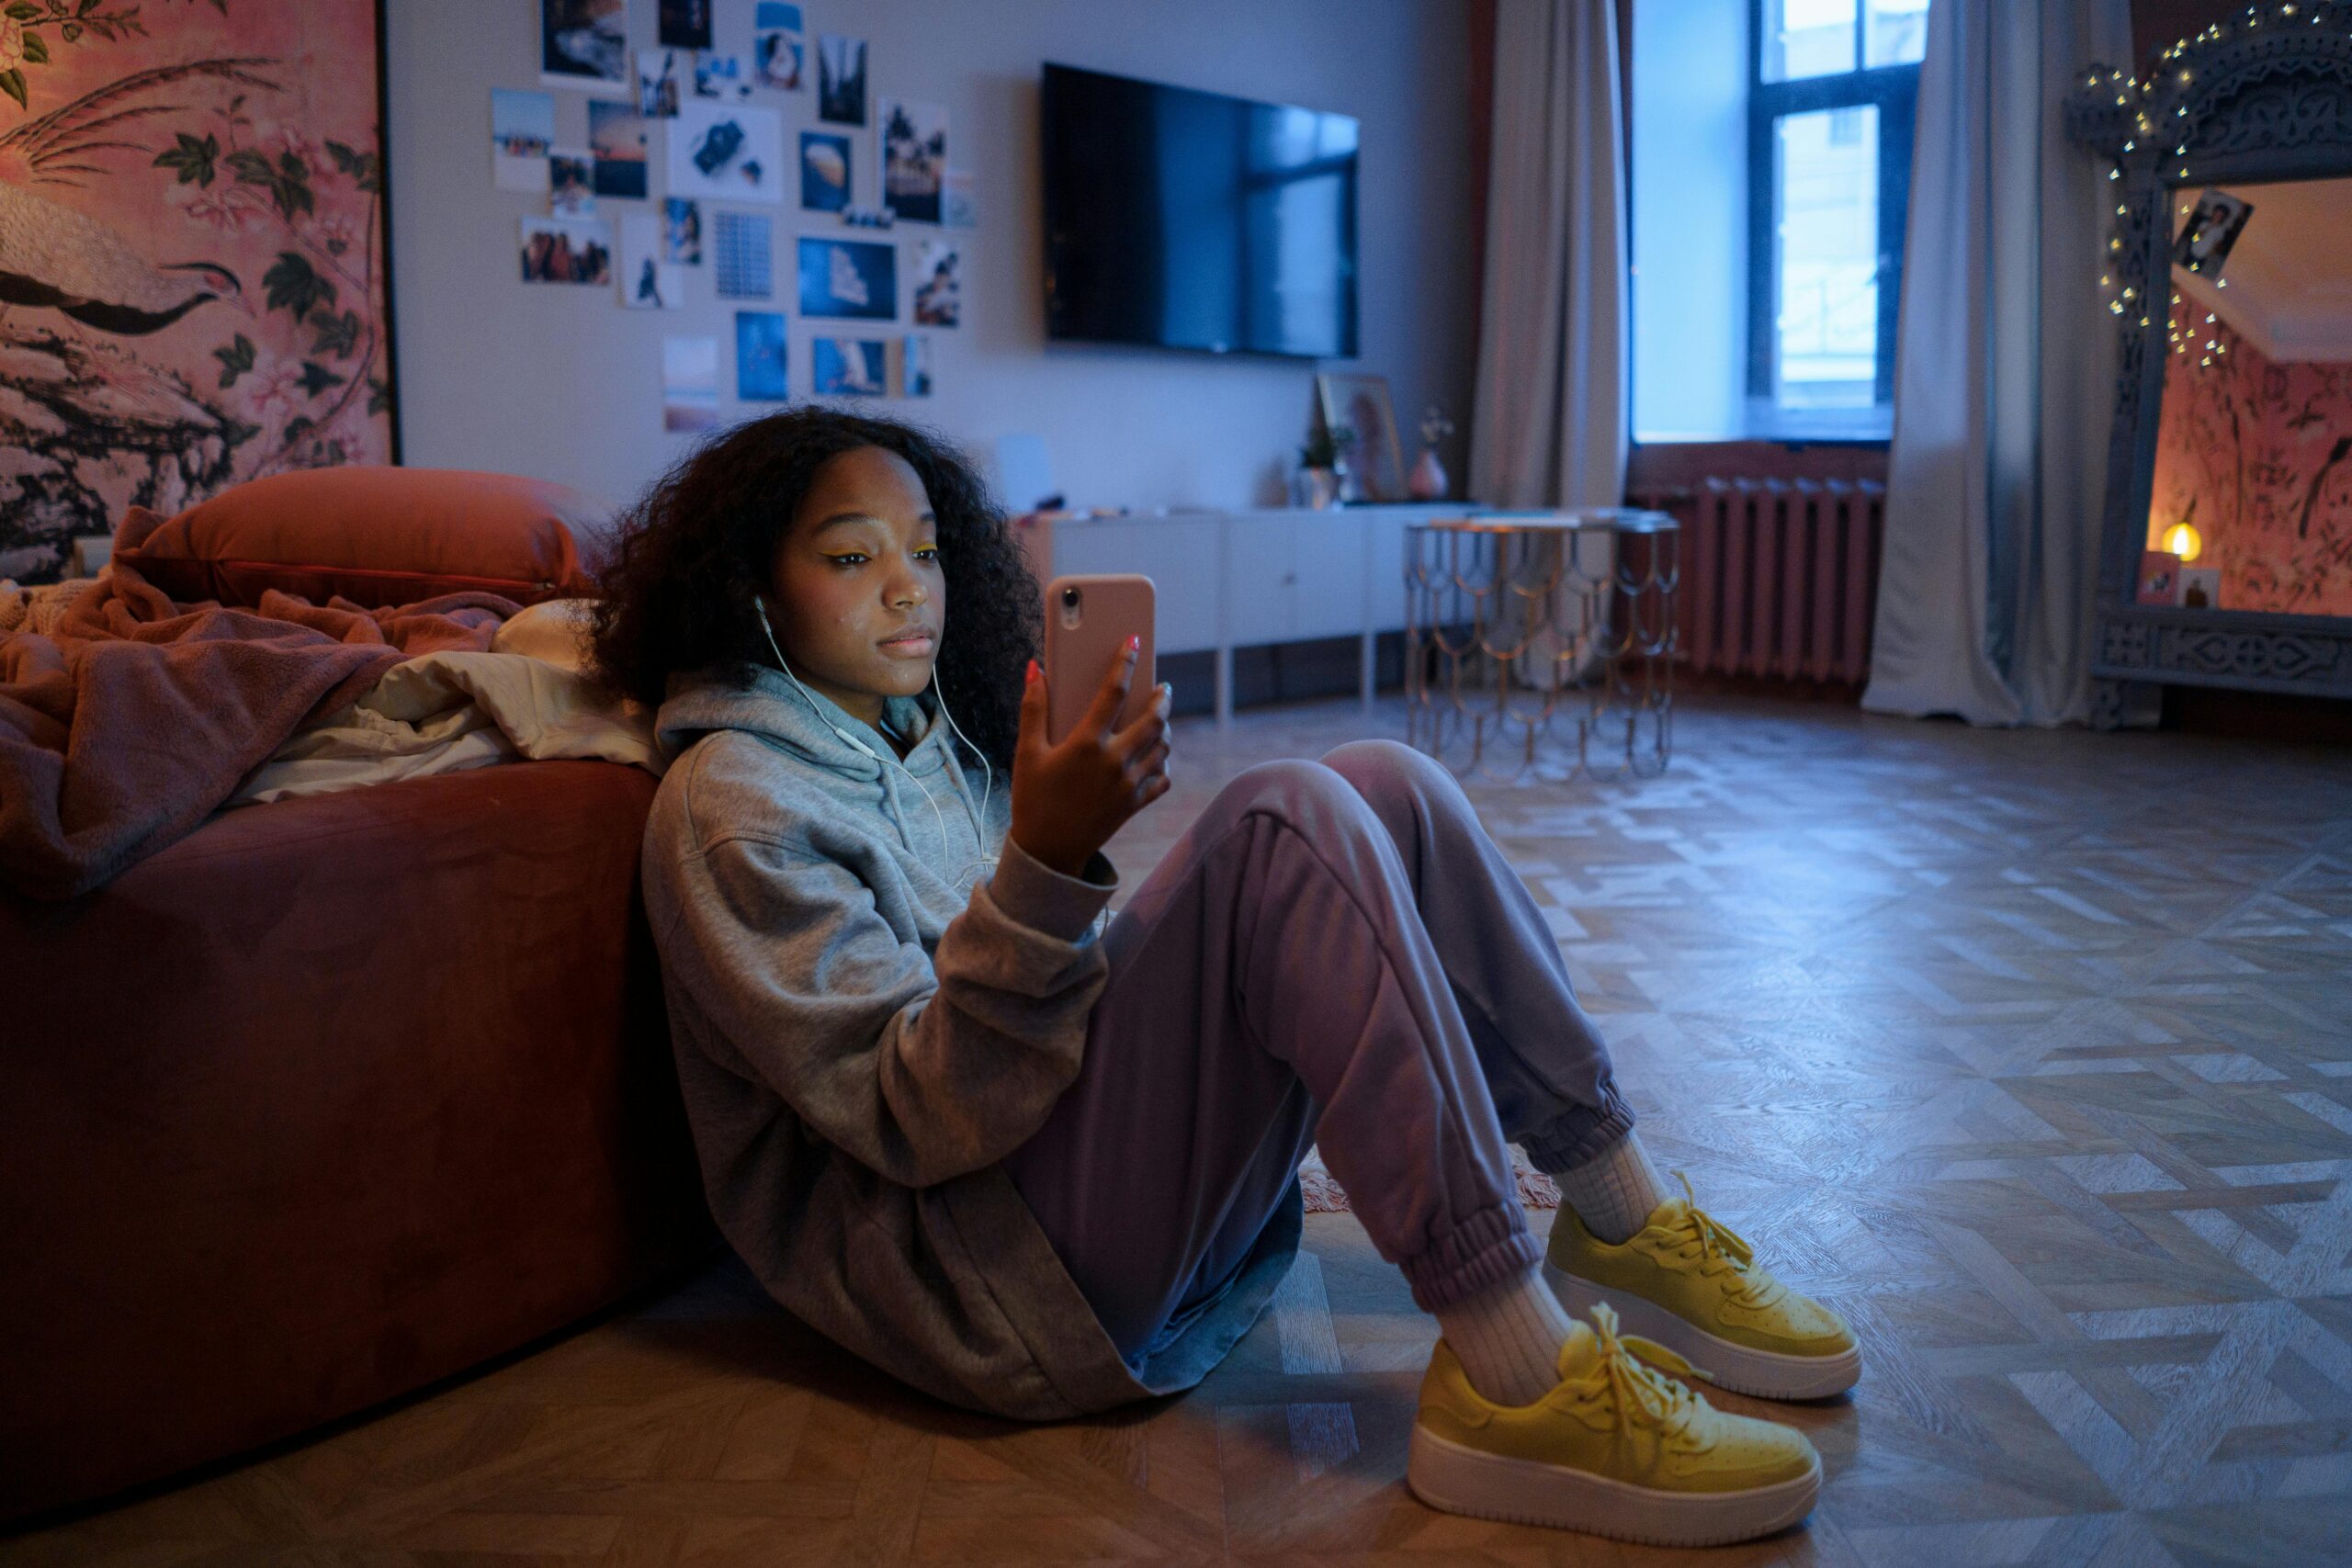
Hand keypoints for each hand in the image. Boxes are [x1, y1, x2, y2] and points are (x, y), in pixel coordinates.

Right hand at [1007, 635, 1172, 878]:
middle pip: (1153, 720)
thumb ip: (1033, 708)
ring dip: (1165, 729)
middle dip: (1162, 699)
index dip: (1125, 662)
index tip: (1133, 642)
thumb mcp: (1026, 753)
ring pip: (1163, 748)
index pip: (1113, 692)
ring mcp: (1129, 784)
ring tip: (1160, 719)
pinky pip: (1161, 779)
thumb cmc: (1032, 799)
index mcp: (1087, 744)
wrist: (1047, 852)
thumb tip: (1035, 669)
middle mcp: (1114, 762)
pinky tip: (1156, 757)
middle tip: (1163, 687)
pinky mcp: (1134, 805)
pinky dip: (1163, 764)